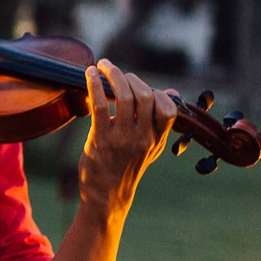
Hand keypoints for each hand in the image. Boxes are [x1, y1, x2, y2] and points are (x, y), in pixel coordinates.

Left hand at [78, 58, 176, 211]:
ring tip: (103, 65)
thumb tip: (171, 92)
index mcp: (156, 139)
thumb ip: (159, 120)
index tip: (141, 87)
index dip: (157, 92)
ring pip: (124, 97)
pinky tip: (89, 74)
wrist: (107, 195)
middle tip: (115, 71)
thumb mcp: (150, 146)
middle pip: (145, 97)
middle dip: (130, 78)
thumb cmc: (127, 166)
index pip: (168, 109)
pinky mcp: (101, 139)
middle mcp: (143, 138)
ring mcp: (122, 139)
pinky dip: (95, 85)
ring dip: (113, 75)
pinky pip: (100, 106)